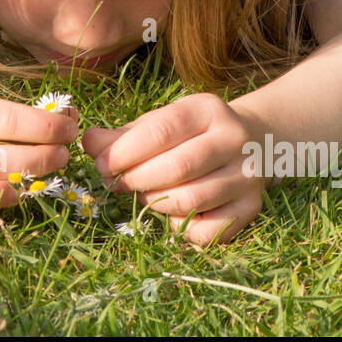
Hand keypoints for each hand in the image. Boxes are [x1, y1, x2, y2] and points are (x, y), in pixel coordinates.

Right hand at [0, 88, 77, 222]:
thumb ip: (15, 111)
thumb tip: (66, 115)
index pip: (4, 120)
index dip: (43, 126)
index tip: (68, 128)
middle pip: (0, 157)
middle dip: (41, 156)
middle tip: (64, 153)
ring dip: (29, 180)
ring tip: (51, 171)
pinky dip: (4, 201)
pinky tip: (21, 192)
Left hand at [81, 92, 267, 245]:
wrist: (253, 143)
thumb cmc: (191, 134)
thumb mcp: (160, 123)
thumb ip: (123, 135)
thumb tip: (87, 143)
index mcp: (208, 110)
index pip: (161, 131)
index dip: (124, 152)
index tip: (100, 164)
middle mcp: (234, 140)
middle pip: (177, 167)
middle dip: (134, 180)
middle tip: (113, 183)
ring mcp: (248, 176)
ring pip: (190, 200)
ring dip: (154, 203)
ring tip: (141, 195)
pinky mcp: (252, 207)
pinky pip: (209, 231)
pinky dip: (182, 228)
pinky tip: (172, 214)